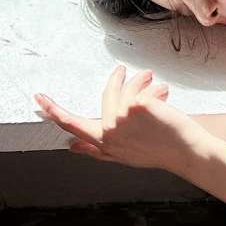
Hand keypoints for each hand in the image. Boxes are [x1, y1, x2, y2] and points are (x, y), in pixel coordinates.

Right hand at [33, 65, 209, 172]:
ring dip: (142, 80)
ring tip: (155, 83)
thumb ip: (96, 150)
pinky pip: (143, 87)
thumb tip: (72, 147)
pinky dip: (156, 88)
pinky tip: (165, 95)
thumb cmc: (158, 152)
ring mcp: (123, 118)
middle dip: (117, 80)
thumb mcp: (122, 155)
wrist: (186, 152)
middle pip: (106, 95)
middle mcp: (110, 132)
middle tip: (123, 70)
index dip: (53, 110)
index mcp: (104, 143)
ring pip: (127, 87)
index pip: (73, 124)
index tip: (39, 97)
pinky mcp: (138, 105)